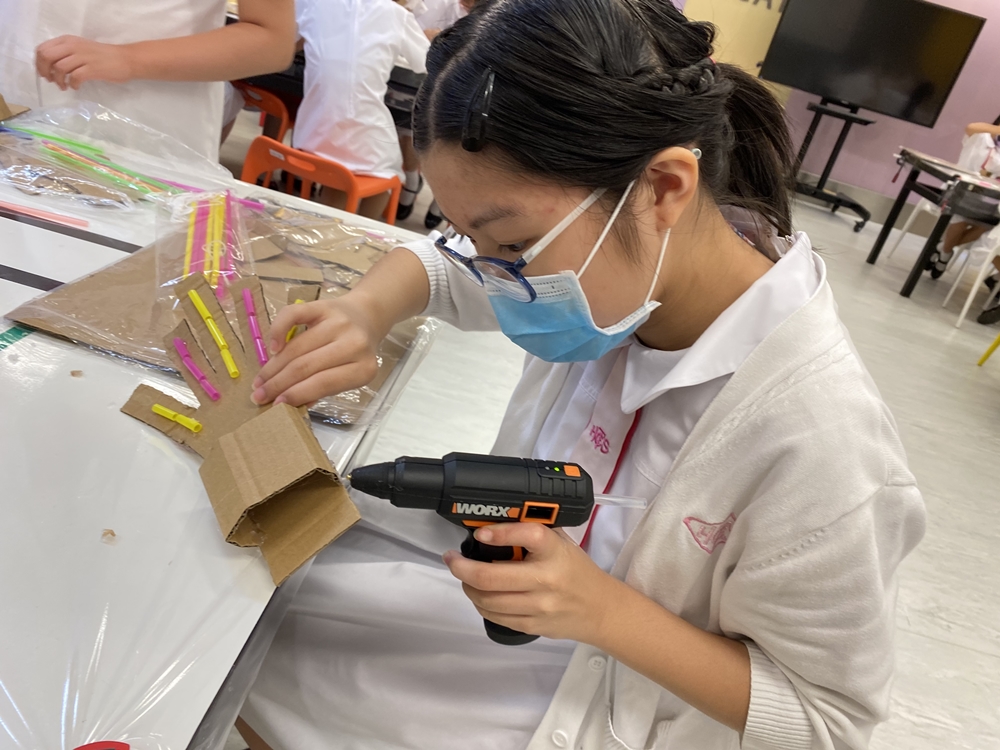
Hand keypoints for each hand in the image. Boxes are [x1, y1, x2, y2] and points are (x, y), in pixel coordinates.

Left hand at [36, 36, 133, 90]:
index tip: (45, 73)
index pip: (42, 48)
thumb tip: (50, 66)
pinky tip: (76, 87)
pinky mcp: (92, 69)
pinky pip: (74, 77)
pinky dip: (72, 84)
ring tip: (64, 86)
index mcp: (67, 40)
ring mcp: (83, 57)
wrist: (125, 59)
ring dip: (59, 81)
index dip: (39, 63)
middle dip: (45, 71)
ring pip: (59, 68)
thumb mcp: (80, 48)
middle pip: (47, 57)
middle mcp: (72, 46)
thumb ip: (64, 53)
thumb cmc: (102, 56)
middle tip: (52, 81)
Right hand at [251, 293, 382, 406]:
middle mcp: (354, 344)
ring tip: (260, 380)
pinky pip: (293, 316)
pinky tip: (271, 348)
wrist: (366, 317)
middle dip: (278, 384)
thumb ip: (323, 390)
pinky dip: (277, 331)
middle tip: (259, 395)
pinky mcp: (323, 306)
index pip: (323, 384)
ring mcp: (338, 323)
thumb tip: (290, 404)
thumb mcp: (348, 376)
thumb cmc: (355, 353)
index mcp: (363, 368)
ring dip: (273, 366)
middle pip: (306, 366)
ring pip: (296, 347)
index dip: (295, 395)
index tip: (275, 404)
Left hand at [443, 523, 625, 643]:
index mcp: (555, 552)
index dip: (499, 533)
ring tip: (465, 577)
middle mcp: (546, 579)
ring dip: (468, 586)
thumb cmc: (577, 572)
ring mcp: (538, 606)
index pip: (527, 535)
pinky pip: (495, 616)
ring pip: (487, 600)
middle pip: (491, 577)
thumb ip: (532, 532)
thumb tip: (493, 524)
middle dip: (462, 567)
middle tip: (452, 559)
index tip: (481, 533)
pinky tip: (480, 594)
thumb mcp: (561, 542)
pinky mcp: (532, 625)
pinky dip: (480, 603)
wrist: (600, 610)